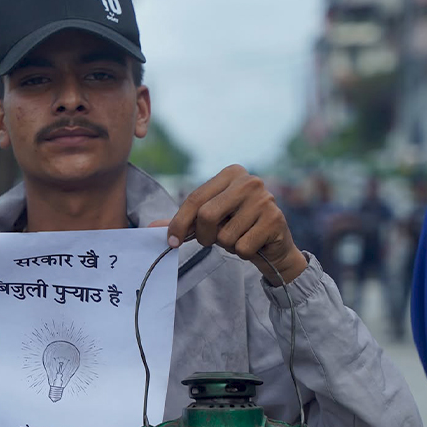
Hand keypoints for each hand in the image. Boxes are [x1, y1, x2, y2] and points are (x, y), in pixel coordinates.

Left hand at [166, 165, 307, 285]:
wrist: (273, 245)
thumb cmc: (237, 227)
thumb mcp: (209, 221)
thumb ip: (183, 222)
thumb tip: (150, 228)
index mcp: (230, 173)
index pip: (195, 199)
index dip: (179, 223)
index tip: (170, 242)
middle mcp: (249, 181)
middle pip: (207, 215)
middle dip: (204, 236)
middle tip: (212, 240)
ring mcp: (265, 199)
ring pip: (225, 235)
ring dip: (227, 245)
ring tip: (240, 237)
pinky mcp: (275, 219)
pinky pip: (242, 247)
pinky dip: (243, 253)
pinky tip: (254, 243)